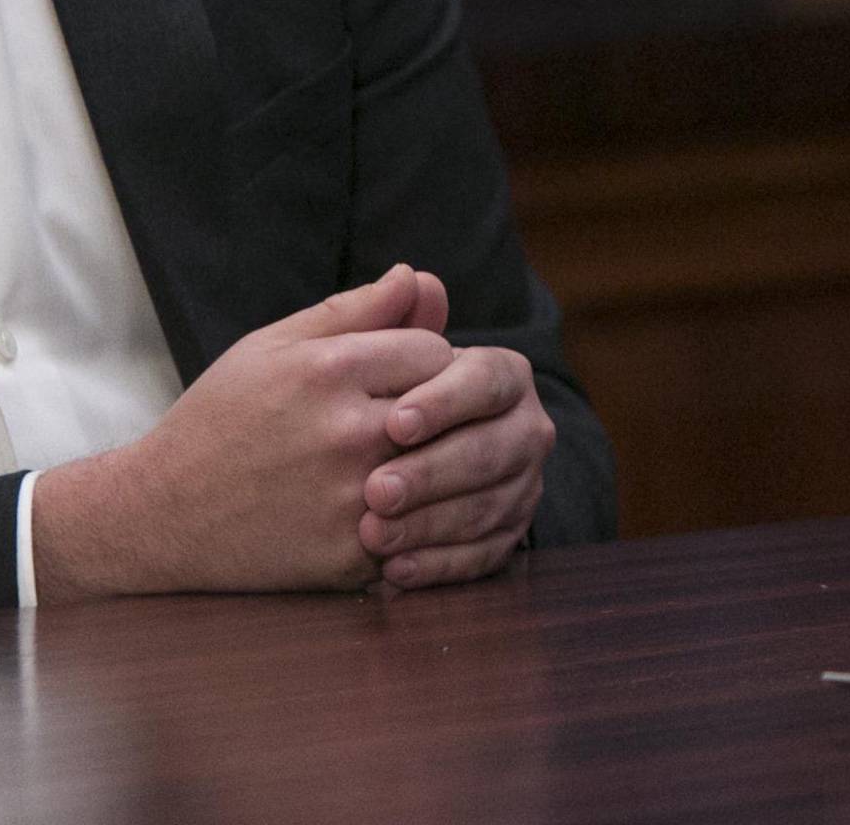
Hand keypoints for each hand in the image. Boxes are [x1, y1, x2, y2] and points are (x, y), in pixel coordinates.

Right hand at [30, 265, 453, 602]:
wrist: (163, 516)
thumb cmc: (220, 420)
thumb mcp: (273, 348)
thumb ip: (354, 311)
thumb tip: (421, 278)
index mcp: (328, 371)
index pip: (433, 350)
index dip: (423, 360)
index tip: (400, 376)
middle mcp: (347, 433)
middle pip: (448, 408)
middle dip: (436, 409)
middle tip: (408, 419)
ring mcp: (352, 499)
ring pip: (442, 469)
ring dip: (432, 463)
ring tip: (402, 460)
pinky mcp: (353, 555)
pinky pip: (420, 526)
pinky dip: (413, 516)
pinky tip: (383, 509)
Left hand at [359, 287, 557, 591]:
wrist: (338, 467)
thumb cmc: (328, 403)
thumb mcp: (333, 355)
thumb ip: (372, 317)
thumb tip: (412, 277)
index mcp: (496, 373)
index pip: (487, 379)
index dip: (446, 401)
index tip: (395, 421)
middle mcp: (521, 428)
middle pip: (494, 450)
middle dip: (435, 473)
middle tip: (377, 490)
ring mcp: (519, 486)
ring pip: (488, 509)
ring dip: (431, 525)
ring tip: (372, 535)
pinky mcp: (501, 539)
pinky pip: (482, 559)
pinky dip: (439, 567)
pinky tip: (393, 572)